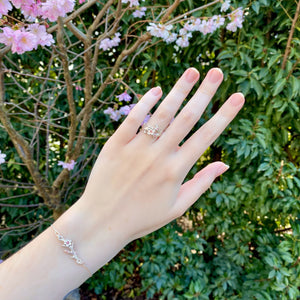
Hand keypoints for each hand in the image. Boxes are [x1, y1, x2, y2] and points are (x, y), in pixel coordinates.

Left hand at [78, 67, 243, 243]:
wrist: (101, 222)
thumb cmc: (142, 218)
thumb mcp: (177, 207)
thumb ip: (201, 183)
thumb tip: (224, 164)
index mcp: (175, 171)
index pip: (206, 137)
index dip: (224, 115)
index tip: (238, 96)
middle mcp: (158, 156)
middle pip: (186, 118)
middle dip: (205, 93)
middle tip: (217, 72)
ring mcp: (135, 148)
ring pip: (161, 113)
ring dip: (178, 90)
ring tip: (192, 71)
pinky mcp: (115, 145)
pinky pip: (132, 118)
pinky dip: (145, 102)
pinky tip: (156, 89)